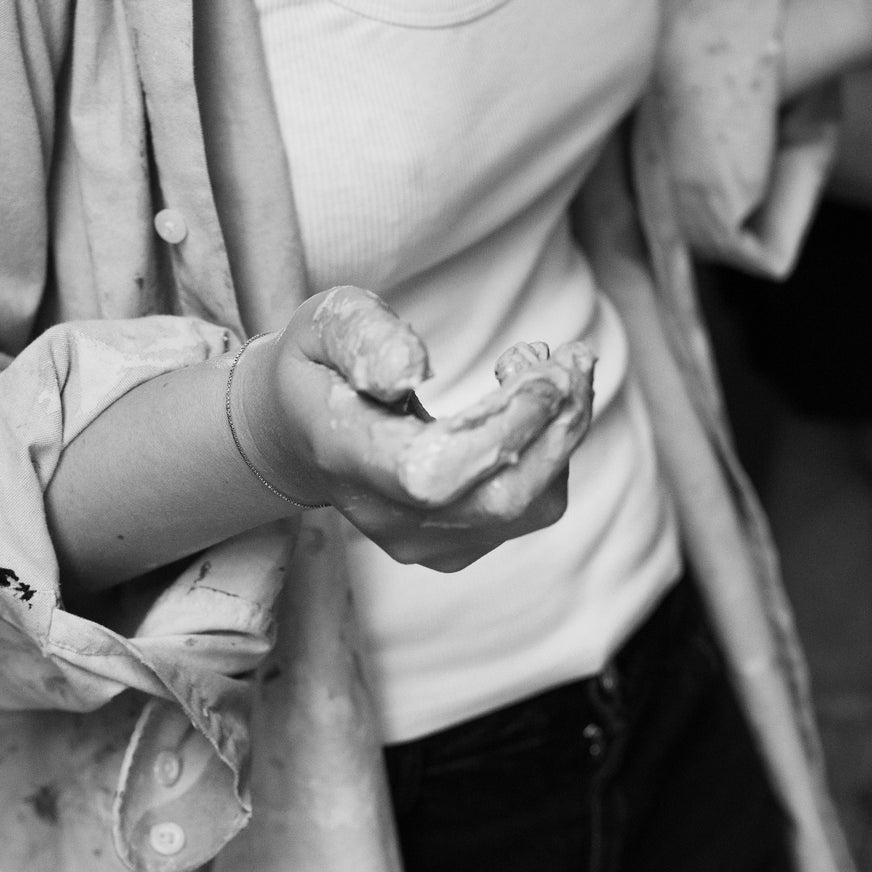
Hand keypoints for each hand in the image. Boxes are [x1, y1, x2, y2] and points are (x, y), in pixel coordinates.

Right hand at [232, 286, 595, 571]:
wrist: (299, 434)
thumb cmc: (320, 366)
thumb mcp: (326, 324)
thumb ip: (364, 337)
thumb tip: (410, 368)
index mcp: (345, 455)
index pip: (432, 473)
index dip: (503, 426)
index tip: (537, 364)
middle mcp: (385, 516)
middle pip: (499, 498)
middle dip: (556, 421)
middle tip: (572, 355)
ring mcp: (422, 542)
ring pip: (530, 506)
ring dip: (564, 431)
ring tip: (551, 366)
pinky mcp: (455, 548)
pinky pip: (531, 508)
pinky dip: (552, 451)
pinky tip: (531, 403)